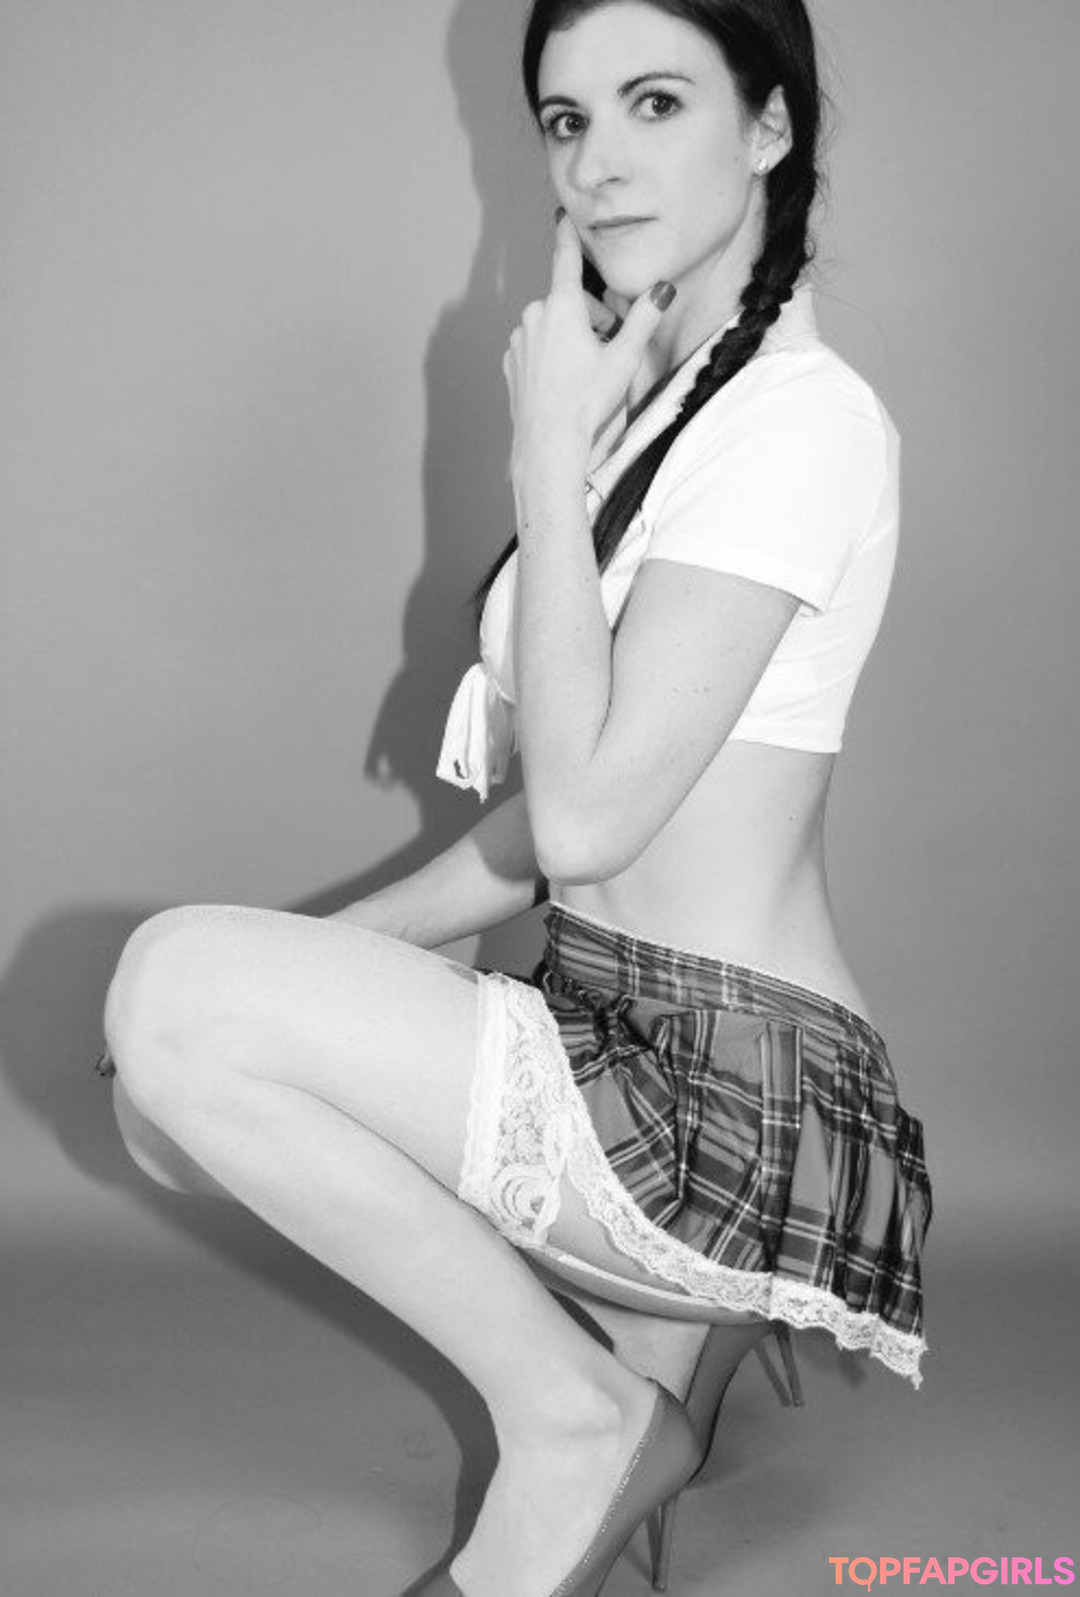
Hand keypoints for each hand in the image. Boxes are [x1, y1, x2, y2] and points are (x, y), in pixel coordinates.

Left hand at [504, 214, 675, 479]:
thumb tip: (662, 289)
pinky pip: (535, 349)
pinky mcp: (511, 363)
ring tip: (587, 372)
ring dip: (570, 340)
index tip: (563, 216)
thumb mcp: (624, 357)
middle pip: (568, 304)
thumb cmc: (586, 401)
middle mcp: (534, 316)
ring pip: (551, 328)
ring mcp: (519, 340)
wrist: (548, 442)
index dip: (568, 235)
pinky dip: (550, 357)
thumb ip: (644, 318)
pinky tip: (565, 382)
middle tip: (608, 349)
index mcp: (562, 306)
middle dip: (590, 320)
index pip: (566, 259)